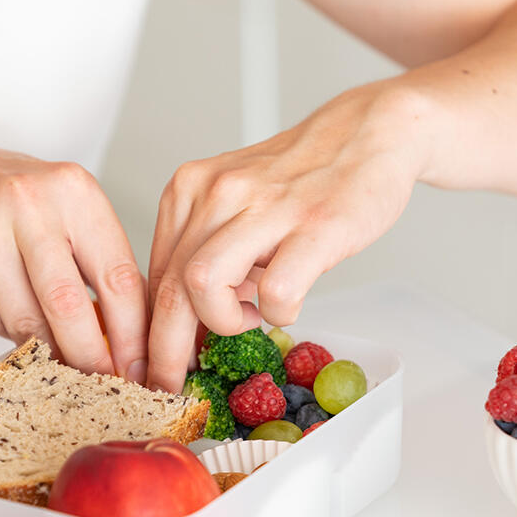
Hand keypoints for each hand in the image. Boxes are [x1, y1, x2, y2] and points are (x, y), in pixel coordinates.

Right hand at [0, 144, 147, 379]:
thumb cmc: (11, 202)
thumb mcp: (65, 210)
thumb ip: (98, 263)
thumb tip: (131, 338)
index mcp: (74, 190)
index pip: (118, 276)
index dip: (132, 333)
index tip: (139, 368)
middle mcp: (29, 203)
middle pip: (70, 305)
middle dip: (90, 356)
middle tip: (103, 383)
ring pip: (27, 321)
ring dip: (49, 351)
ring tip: (61, 360)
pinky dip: (10, 334)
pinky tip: (13, 321)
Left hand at [145, 86, 424, 391]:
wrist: (368, 132)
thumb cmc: (303, 178)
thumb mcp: (235, 204)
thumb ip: (205, 251)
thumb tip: (184, 322)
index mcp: (191, 190)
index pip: (151, 275)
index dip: (147, 331)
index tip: (150, 365)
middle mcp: (218, 193)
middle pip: (168, 287)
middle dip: (165, 351)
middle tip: (173, 383)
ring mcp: (265, 207)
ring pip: (203, 285)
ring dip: (222, 323)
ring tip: (249, 316)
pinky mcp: (314, 227)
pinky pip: (275, 294)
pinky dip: (278, 315)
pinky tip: (288, 301)